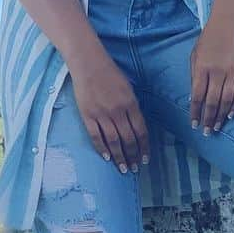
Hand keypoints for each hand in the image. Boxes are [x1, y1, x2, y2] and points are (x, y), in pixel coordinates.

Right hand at [69, 53, 149, 173]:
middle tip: (135, 168)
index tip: (145, 159)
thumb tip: (135, 127)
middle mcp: (118, 111)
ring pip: (113, 141)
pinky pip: (96, 136)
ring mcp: (102, 114)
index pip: (141, 131)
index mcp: (131, 104)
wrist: (88, 63)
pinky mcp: (87, 115)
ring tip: (123, 169)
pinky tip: (107, 158)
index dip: (144, 147)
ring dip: (120, 157)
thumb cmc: (110, 73)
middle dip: (133, 156)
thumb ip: (132, 108)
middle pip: (128, 139)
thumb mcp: (128, 89)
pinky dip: (102, 149)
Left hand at [189, 12, 233, 133]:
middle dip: (208, 119)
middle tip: (206, 132)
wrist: (230, 24)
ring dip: (221, 116)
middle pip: (213, 101)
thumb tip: (194, 97)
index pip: (197, 95)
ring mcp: (233, 72)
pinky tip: (230, 115)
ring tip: (217, 127)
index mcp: (202, 67)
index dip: (195, 111)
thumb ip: (195, 75)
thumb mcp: (195, 55)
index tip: (194, 124)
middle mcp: (217, 72)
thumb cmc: (209, 39)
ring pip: (227, 100)